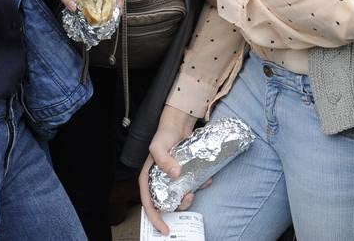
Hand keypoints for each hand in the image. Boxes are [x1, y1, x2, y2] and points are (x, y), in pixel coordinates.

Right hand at [140, 105, 199, 234]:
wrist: (179, 124)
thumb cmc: (164, 135)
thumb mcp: (159, 146)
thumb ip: (163, 159)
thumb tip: (175, 174)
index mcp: (148, 178)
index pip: (148, 202)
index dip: (155, 217)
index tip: (164, 229)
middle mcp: (160, 181)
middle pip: (166, 203)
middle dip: (177, 207)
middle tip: (188, 198)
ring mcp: (172, 179)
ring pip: (179, 197)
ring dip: (188, 199)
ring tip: (194, 191)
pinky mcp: (184, 175)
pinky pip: (191, 186)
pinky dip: (199, 187)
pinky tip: (205, 180)